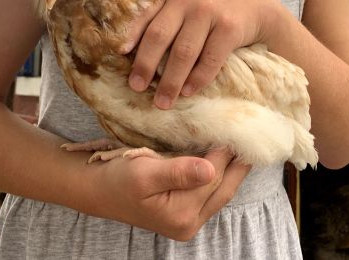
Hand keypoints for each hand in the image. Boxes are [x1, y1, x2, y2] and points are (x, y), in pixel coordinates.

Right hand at [90, 149, 249, 240]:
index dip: (226, 152)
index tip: (237, 126)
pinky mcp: (182, 210)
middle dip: (239, 163)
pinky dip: (219, 172)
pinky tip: (224, 157)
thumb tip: (211, 168)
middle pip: (223, 188)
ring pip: (219, 190)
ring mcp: (187, 218)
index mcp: (181, 214)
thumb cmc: (117, 179)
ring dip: (232, 168)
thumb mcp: (145, 173)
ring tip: (244, 144)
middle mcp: (189, 222)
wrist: (96, 189)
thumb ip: (179, 172)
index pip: (213, 178)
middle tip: (252, 135)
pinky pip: (208, 190)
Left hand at [123, 0, 277, 108]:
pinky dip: (197, 79)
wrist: (252, 1)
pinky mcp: (230, 28)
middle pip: (159, 35)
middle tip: (136, 87)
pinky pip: (210, 59)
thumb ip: (155, 8)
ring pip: (184, 52)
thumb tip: (123, 40)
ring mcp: (209, 12)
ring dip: (170, 81)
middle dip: (145, 64)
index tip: (119, 55)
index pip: (143, 13)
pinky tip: (188, 92)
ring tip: (162, 101)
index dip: (130, 34)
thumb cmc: (206, 5)